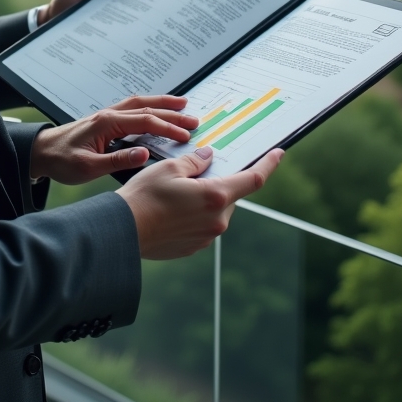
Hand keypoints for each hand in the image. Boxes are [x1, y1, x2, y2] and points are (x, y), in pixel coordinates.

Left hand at [29, 95, 198, 184]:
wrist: (40, 152)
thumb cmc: (61, 160)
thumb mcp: (88, 168)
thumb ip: (117, 161)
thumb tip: (145, 154)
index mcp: (107, 123)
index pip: (144, 122)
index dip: (167, 128)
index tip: (186, 136)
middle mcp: (109, 114)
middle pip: (146, 108)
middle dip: (172, 112)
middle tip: (194, 118)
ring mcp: (107, 115)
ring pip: (140, 104)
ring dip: (162, 104)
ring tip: (183, 104)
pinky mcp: (105, 120)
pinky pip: (132, 108)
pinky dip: (149, 107)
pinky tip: (156, 110)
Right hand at [116, 147, 283, 258]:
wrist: (123, 231)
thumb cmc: (144, 197)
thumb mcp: (169, 168)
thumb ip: (195, 161)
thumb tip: (209, 156)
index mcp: (216, 196)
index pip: (253, 179)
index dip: (268, 165)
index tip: (278, 154)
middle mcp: (217, 220)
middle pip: (229, 194)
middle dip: (219, 181)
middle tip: (197, 171)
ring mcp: (207, 237)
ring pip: (215, 210)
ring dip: (204, 199)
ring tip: (174, 193)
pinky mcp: (194, 247)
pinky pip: (201, 225)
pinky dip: (193, 214)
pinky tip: (170, 209)